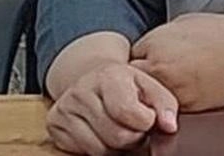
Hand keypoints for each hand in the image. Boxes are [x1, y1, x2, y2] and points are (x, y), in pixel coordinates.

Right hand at [46, 62, 178, 154]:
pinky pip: (83, 151)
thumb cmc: (125, 85)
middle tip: (133, 126)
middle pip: (117, 136)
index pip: (128, 112)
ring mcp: (66, 107)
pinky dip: (97, 147)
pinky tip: (101, 132)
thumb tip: (169, 126)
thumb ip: (164, 105)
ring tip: (118, 128)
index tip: (147, 117)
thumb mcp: (148, 86)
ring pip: (100, 149)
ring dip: (115, 146)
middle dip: (132, 137)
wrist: (91, 78)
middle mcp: (82, 89)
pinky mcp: (55, 123)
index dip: (145, 122)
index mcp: (109, 75)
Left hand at [130, 13, 223, 111]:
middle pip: (133, 78)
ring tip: (178, 77)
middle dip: (141, 76)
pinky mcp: (186, 105)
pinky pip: (170, 104)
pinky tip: (190, 85)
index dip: (139, 57)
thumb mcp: (182, 24)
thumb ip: (160, 37)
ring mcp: (171, 89)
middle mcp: (158, 68)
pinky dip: (175, 98)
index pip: (130, 55)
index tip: (147, 58)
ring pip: (150, 95)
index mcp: (155, 44)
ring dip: (156, 89)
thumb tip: (151, 46)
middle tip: (157, 71)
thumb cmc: (220, 34)